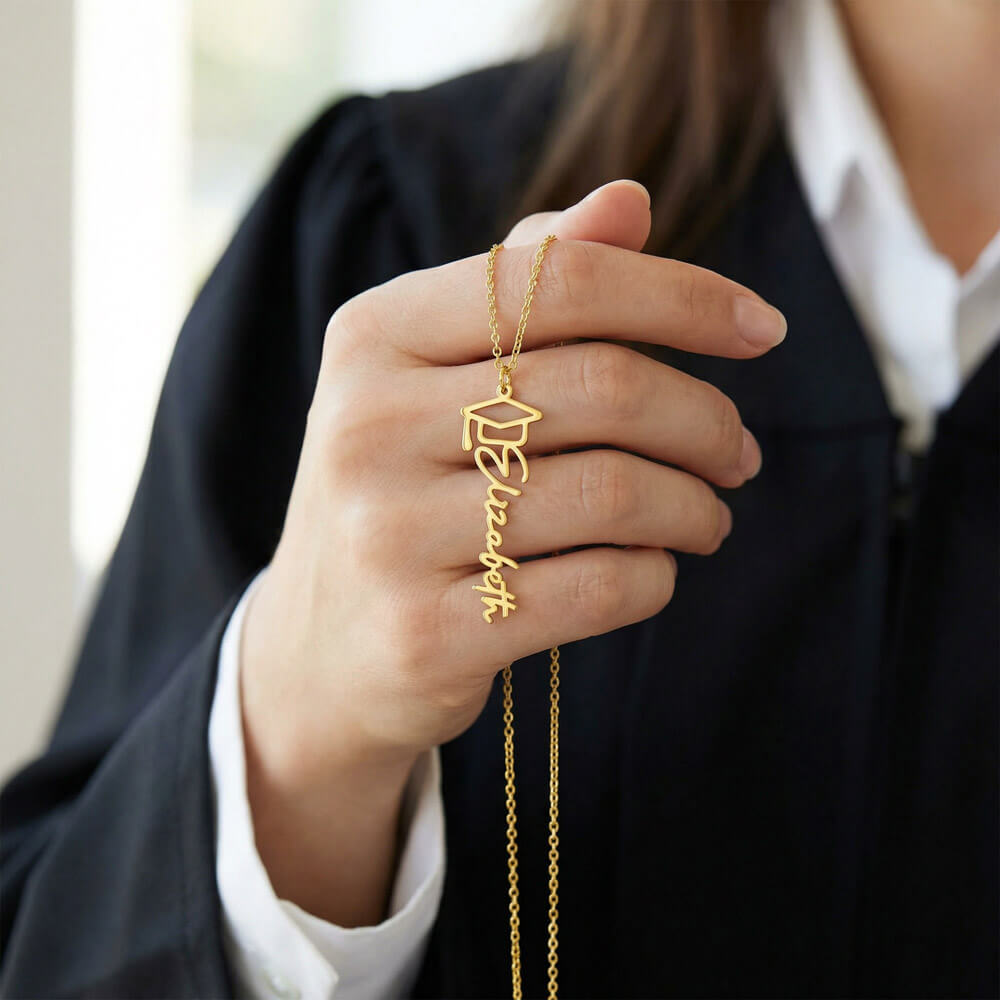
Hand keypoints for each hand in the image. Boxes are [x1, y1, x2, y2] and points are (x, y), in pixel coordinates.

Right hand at [239, 178, 785, 923]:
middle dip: (705, 420)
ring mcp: (390, 536)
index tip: (764, 330)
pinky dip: (655, 577)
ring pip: (614, 493)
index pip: (557, 280)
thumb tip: (629, 202)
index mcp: (373, 337)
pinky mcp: (427, 635)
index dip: (683, 295)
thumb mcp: (432, 376)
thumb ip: (524, 286)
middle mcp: (368, 426)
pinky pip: (598, 589)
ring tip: (708, 516)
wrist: (320, 651)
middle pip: (602, 386)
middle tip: (739, 453)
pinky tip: (655, 571)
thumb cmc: (399, 492)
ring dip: (694, 506)